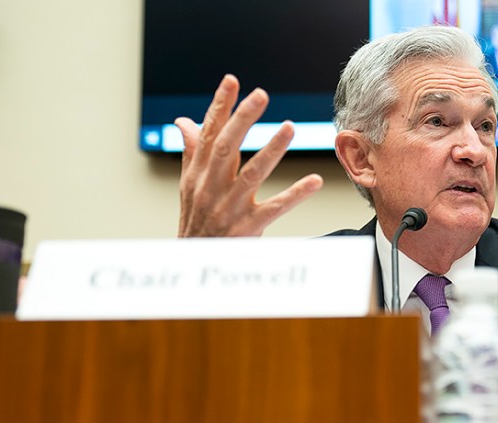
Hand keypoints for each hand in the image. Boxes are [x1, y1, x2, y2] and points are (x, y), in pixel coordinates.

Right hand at [174, 74, 323, 236]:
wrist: (195, 266)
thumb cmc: (196, 223)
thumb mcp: (189, 186)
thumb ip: (191, 152)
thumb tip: (184, 121)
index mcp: (199, 174)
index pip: (209, 133)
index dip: (219, 106)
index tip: (232, 81)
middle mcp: (211, 187)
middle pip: (226, 147)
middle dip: (242, 119)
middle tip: (260, 95)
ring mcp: (230, 207)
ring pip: (251, 174)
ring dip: (271, 150)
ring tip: (289, 127)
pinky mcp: (248, 227)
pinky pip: (275, 208)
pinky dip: (295, 194)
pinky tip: (314, 181)